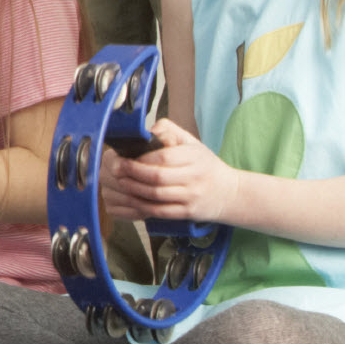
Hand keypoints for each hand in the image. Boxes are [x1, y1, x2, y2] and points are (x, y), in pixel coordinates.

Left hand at [101, 120, 242, 224]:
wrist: (229, 193)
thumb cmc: (204, 165)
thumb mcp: (192, 142)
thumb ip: (169, 131)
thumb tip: (148, 130)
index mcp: (194, 157)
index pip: (164, 157)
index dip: (141, 158)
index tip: (126, 156)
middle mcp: (194, 178)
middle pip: (157, 177)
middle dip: (132, 173)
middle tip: (116, 168)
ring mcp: (191, 197)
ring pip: (156, 195)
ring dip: (133, 189)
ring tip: (120, 181)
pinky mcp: (186, 213)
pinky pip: (160, 211)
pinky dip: (142, 206)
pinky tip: (132, 198)